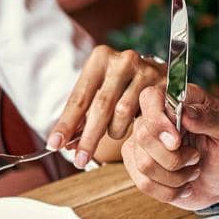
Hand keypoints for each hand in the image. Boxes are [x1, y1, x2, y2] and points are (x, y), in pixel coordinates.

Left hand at [46, 46, 165, 166]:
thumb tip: (65, 144)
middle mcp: (123, 61)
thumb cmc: (125, 87)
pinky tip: (136, 134)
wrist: (163, 76)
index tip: (54, 145)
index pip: (79, 97)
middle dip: (88, 137)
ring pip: (123, 113)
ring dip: (115, 131)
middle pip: (100, 107)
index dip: (66, 123)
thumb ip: (84, 116)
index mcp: (100, 58)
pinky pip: (146, 117)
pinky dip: (138, 130)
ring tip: (114, 132)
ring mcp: (146, 71)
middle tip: (79, 160)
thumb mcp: (101, 93)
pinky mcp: (165, 86)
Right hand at [122, 83, 218, 209]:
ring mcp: (145, 144)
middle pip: (143, 135)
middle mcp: (157, 119)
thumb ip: (211, 119)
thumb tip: (185, 113)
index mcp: (180, 100)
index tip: (176, 141)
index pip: (150, 98)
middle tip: (196, 158)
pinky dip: (169, 191)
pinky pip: (144, 183)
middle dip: (174, 157)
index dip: (158, 120)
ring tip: (193, 171)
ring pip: (144, 163)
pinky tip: (184, 186)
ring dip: (175, 177)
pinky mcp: (141, 168)